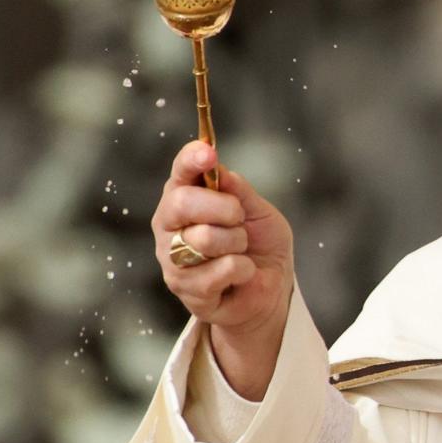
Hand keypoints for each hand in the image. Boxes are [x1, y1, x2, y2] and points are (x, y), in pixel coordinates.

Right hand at [152, 141, 293, 399]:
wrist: (271, 289)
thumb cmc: (260, 246)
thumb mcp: (259, 212)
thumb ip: (238, 191)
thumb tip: (218, 168)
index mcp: (185, 198)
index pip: (180, 172)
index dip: (190, 160)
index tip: (208, 153)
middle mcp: (170, 226)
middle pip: (182, 202)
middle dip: (224, 208)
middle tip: (239, 218)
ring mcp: (173, 259)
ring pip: (204, 238)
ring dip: (236, 242)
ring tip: (241, 250)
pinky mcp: (186, 289)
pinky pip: (221, 269)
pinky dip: (243, 269)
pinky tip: (242, 274)